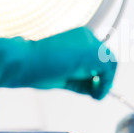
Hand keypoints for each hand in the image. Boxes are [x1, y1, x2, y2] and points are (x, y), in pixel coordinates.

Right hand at [0, 27, 116, 99]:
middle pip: (107, 57)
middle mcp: (86, 36)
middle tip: (96, 94)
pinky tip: (93, 95)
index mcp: (77, 38)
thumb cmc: (36, 69)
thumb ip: (80, 79)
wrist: (23, 62)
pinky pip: (108, 70)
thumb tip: (94, 89)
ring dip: (105, 82)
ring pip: (110, 63)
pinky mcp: (93, 52)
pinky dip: (104, 85)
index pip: (97, 54)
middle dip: (105, 78)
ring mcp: (91, 42)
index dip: (99, 73)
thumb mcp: (63, 75)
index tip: (93, 89)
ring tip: (94, 95)